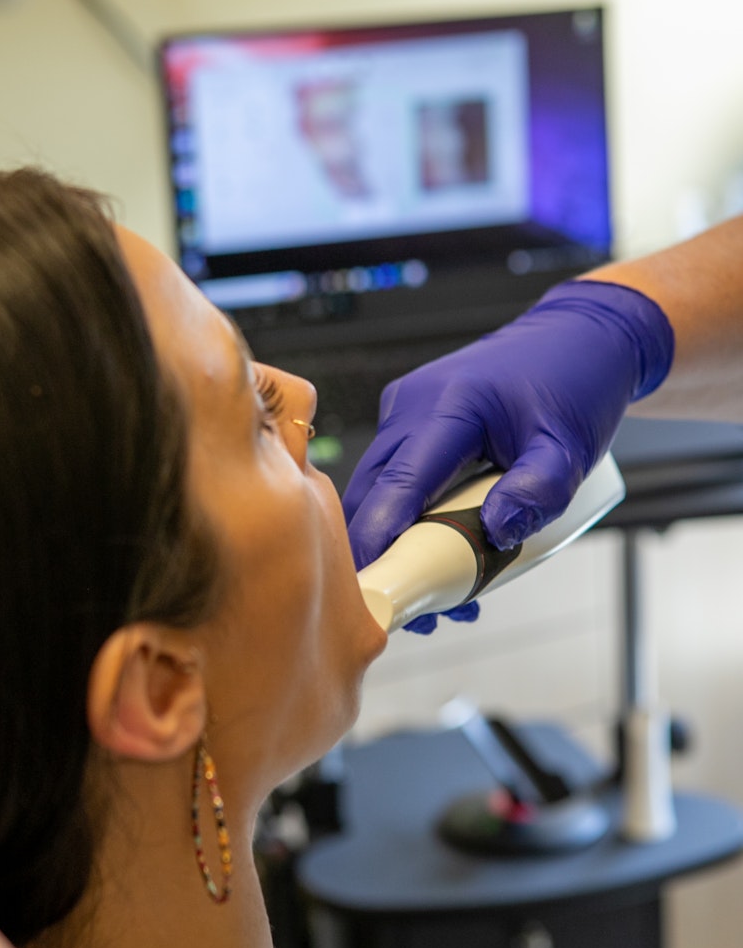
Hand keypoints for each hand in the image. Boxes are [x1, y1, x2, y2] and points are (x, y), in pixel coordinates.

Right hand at [344, 280, 673, 602]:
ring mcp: (404, 411)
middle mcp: (410, 405)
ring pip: (379, 488)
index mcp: (447, 405)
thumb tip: (495, 533)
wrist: (576, 339)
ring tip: (444, 591)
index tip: (371, 586)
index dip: (378, 537)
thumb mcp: (571, 446)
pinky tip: (440, 548)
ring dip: (396, 538)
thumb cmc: (575, 385)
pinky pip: (395, 476)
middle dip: (383, 552)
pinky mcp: (408, 422)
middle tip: (412, 608)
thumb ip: (539, 491)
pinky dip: (406, 516)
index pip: (398, 483)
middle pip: (373, 492)